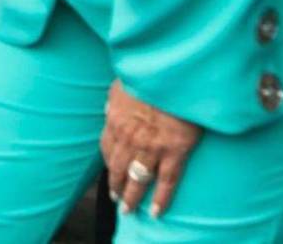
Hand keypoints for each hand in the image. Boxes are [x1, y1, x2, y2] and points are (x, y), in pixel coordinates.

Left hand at [101, 80, 201, 218]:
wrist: (171, 71)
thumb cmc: (148, 73)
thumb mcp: (123, 84)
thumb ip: (117, 100)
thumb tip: (110, 109)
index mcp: (116, 119)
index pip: (107, 148)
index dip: (109, 163)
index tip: (111, 171)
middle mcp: (130, 137)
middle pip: (119, 168)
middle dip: (116, 186)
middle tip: (116, 199)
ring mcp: (152, 146)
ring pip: (139, 178)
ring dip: (132, 197)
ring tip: (129, 210)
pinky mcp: (175, 150)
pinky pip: (167, 181)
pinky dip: (161, 199)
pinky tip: (157, 212)